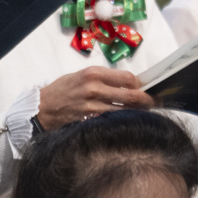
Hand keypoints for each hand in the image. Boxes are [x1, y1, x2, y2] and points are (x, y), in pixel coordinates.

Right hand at [37, 66, 154, 129]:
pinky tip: (130, 123)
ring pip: (124, 111)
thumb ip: (104, 79)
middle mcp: (94, 88)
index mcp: (93, 73)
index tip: (147, 89)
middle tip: (157, 103)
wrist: (41, 108)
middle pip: (131, 95)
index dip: (141, 85)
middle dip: (147, 100)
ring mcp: (92, 106)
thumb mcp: (81, 76)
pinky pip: (112, 121)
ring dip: (138, 113)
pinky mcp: (88, 121)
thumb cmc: (63, 90)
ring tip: (147, 115)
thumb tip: (129, 83)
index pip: (128, 78)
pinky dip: (123, 122)